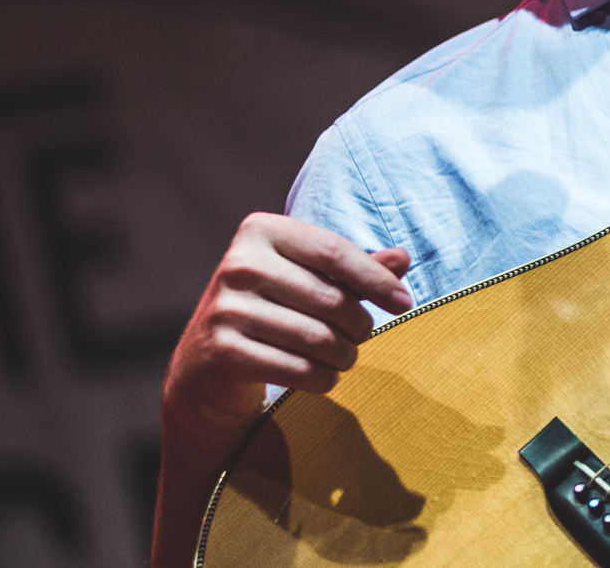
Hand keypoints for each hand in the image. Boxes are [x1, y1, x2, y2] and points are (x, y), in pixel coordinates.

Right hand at [153, 214, 410, 565]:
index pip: (335, 251)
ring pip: (319, 338)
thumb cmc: (273, 311)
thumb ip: (355, 268)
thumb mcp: (309, 279)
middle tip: (359, 337)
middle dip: (360, 325)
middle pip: (332, 299)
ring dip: (345, 355)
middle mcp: (238, 264)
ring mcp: (226, 308)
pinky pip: (298, 369)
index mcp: (260, 231)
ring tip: (344, 356)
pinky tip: (322, 376)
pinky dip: (323, 378)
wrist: (205, 367)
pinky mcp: (223, 351)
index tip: (404, 303)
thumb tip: (403, 258)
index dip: (377, 280)